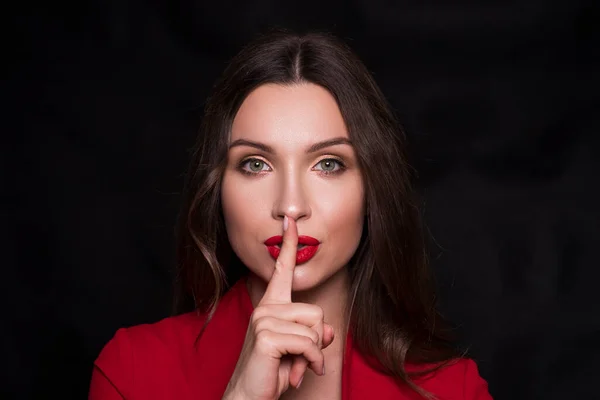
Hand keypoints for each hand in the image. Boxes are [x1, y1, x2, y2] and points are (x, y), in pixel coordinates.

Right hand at [222, 216, 334, 399]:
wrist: (249, 397)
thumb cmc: (271, 372)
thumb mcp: (298, 350)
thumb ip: (313, 335)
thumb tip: (327, 331)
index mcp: (271, 306)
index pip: (281, 270)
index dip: (288, 244)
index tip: (290, 220)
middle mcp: (266, 308)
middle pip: (316, 312)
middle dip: (315, 341)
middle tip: (298, 360)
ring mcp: (264, 319)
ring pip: (314, 328)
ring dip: (311, 355)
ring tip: (294, 367)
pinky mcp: (266, 336)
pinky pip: (309, 343)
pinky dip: (310, 362)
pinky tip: (295, 374)